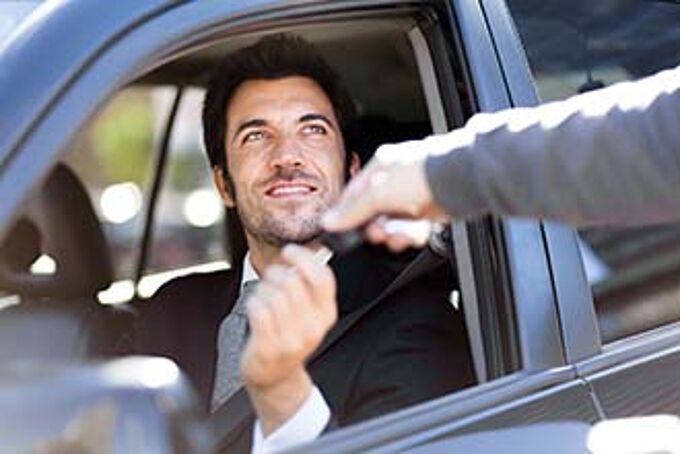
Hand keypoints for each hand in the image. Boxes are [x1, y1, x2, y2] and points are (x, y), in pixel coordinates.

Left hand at [241, 244, 336, 434]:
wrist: (276, 377)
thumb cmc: (289, 336)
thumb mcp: (309, 313)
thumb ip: (310, 284)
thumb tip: (308, 250)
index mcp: (327, 315)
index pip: (322, 277)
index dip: (304, 258)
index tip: (290, 251)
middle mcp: (312, 328)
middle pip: (293, 281)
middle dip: (277, 273)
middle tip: (272, 278)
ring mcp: (291, 340)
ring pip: (273, 293)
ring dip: (263, 289)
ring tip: (264, 297)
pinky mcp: (269, 347)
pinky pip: (258, 308)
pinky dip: (253, 302)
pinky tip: (256, 308)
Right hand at [322, 141, 448, 250]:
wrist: (459, 182)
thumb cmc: (421, 175)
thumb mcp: (378, 194)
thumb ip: (353, 210)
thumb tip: (329, 221)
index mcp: (379, 166)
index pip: (352, 193)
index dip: (346, 213)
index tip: (341, 231)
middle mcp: (395, 178)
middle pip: (373, 210)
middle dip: (374, 228)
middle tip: (377, 236)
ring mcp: (412, 193)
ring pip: (393, 221)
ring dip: (393, 235)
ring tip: (397, 239)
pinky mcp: (428, 208)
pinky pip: (412, 227)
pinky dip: (411, 235)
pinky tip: (413, 236)